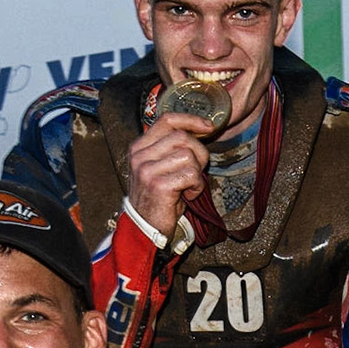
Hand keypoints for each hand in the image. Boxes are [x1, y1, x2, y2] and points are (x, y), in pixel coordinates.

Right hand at [126, 111, 215, 237]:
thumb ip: (171, 148)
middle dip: (199, 153)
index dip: (191, 120)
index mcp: (140, 147)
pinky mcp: (158, 185)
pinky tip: (188, 195)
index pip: (167, 120)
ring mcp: (147, 170)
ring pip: (188, 155)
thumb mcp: (159, 167)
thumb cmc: (159, 198)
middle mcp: (140, 155)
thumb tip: (200, 129)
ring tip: (189, 186)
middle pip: (182, 137)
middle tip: (197, 172)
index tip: (208, 127)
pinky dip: (197, 186)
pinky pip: (191, 174)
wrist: (146, 227)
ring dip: (197, 172)